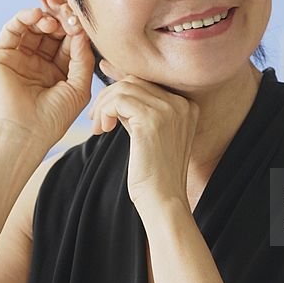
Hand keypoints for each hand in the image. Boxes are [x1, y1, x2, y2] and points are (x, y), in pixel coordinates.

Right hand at [0, 7, 93, 147]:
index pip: (68, 42)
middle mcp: (39, 61)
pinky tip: (37, 16)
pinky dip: (23, 17)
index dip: (75, 30)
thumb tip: (81, 33)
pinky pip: (12, 29)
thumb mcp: (79, 88)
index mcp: (59, 70)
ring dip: (44, 18)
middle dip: (61, 21)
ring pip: (33, 27)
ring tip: (53, 21)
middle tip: (68, 15)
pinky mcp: (3, 55)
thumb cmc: (53, 117)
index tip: (82, 22)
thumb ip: (83, 59)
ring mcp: (20, 57)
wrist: (25, 132)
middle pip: (51, 31)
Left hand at [88, 60, 198, 211]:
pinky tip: (102, 129)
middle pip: (134, 81)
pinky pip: (118, 100)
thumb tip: (115, 83)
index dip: (121, 85)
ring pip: (124, 88)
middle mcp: (181, 103)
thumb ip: (138, 109)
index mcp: (186, 105)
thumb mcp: (149, 134)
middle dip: (109, 96)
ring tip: (98, 127)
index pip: (147, 82)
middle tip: (97, 120)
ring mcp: (169, 109)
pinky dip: (105, 111)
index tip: (104, 95)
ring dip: (104, 105)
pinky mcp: (152, 119)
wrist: (163, 200)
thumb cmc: (154, 174)